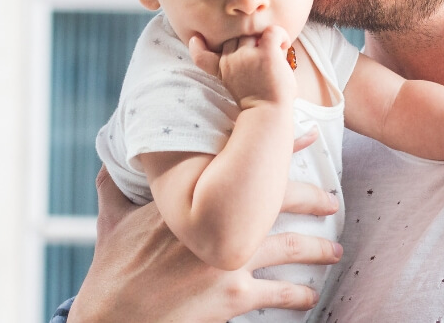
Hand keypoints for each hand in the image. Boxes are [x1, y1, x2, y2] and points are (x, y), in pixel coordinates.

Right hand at [68, 139, 339, 322]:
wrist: (113, 316)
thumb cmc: (111, 269)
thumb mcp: (112, 219)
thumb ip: (115, 187)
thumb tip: (109, 161)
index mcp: (192, 199)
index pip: (244, 164)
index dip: (280, 149)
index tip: (308, 139)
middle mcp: (218, 224)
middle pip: (280, 201)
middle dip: (312, 198)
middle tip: (331, 199)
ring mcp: (229, 259)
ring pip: (289, 247)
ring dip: (318, 248)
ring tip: (334, 250)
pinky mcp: (233, 297)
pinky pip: (278, 293)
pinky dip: (298, 295)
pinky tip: (309, 296)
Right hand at [188, 25, 296, 112]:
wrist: (269, 115)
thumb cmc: (260, 104)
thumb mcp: (236, 89)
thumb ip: (232, 73)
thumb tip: (248, 54)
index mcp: (223, 70)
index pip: (201, 56)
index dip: (197, 47)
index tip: (195, 39)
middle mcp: (231, 60)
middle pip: (234, 37)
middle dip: (246, 41)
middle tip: (263, 54)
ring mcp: (247, 55)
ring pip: (252, 32)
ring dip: (264, 39)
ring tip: (276, 52)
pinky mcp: (265, 53)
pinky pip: (272, 31)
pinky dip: (281, 35)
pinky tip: (284, 46)